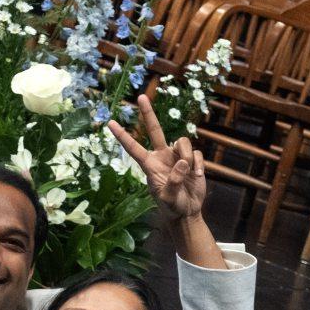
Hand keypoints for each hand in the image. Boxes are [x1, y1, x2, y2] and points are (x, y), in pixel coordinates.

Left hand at [107, 95, 205, 220]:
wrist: (187, 211)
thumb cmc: (172, 206)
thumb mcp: (168, 198)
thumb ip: (173, 181)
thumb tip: (181, 163)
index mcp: (150, 165)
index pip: (133, 148)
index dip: (122, 136)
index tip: (110, 123)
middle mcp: (162, 156)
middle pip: (154, 130)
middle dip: (148, 113)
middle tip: (141, 97)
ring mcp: (176, 156)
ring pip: (182, 142)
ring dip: (188, 157)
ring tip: (190, 174)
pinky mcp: (192, 159)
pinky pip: (196, 153)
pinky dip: (198, 164)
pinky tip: (198, 176)